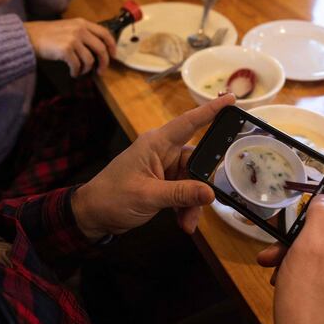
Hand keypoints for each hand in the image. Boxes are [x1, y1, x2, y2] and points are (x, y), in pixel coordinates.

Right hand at [24, 18, 116, 76]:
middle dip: (104, 62)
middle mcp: (79, 29)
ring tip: (80, 71)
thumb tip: (98, 49)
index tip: (113, 55)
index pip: (104, 33)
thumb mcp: (68, 27)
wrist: (29, 37)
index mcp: (82, 23)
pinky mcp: (66, 50)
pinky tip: (73, 73)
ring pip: (89, 60)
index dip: (112, 45)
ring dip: (86, 69)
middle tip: (101, 71)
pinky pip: (77, 66)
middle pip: (101, 49)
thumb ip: (82, 33)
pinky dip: (76, 72)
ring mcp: (73, 39)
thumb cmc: (47, 35)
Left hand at [71, 94, 235, 239]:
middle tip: (205, 203)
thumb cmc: (112, 197)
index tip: (232, 99)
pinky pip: (185, 193)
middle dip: (202, 185)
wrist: (92, 215)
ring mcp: (164, 169)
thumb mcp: (147, 196)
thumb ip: (180, 194)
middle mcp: (162, 152)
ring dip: (193, 203)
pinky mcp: (164, 184)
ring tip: (187, 223)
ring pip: (193, 182)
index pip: (189, 122)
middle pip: (196, 161)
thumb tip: (210, 193)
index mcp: (156, 143)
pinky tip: (184, 224)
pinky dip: (186, 209)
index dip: (211, 110)